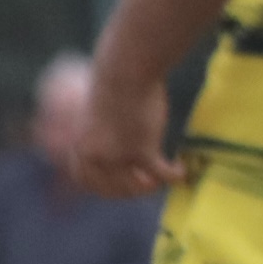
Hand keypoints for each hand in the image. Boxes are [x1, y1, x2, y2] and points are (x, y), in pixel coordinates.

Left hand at [66, 66, 179, 199]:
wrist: (124, 72)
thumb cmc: (115, 80)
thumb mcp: (99, 108)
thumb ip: (101, 126)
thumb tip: (115, 125)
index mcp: (80, 145)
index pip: (84, 180)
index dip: (102, 186)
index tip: (119, 185)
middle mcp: (96, 156)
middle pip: (110, 189)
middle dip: (129, 191)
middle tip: (146, 186)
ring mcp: (118, 156)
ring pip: (135, 186)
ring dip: (151, 186)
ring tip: (163, 179)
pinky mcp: (142, 150)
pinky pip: (160, 173)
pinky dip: (173, 175)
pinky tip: (181, 169)